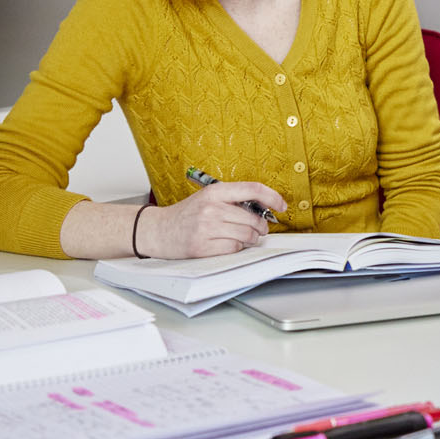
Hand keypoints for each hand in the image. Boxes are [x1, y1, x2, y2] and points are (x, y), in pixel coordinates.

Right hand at [139, 182, 287, 257]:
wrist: (157, 230)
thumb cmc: (185, 215)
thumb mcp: (207, 198)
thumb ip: (233, 200)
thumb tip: (265, 209)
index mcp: (215, 191)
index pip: (253, 189)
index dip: (273, 197)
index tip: (282, 206)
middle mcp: (211, 208)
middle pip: (254, 219)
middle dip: (260, 227)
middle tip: (257, 229)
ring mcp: (206, 228)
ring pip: (247, 236)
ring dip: (249, 239)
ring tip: (240, 237)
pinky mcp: (202, 247)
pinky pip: (234, 249)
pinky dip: (236, 248)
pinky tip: (227, 244)